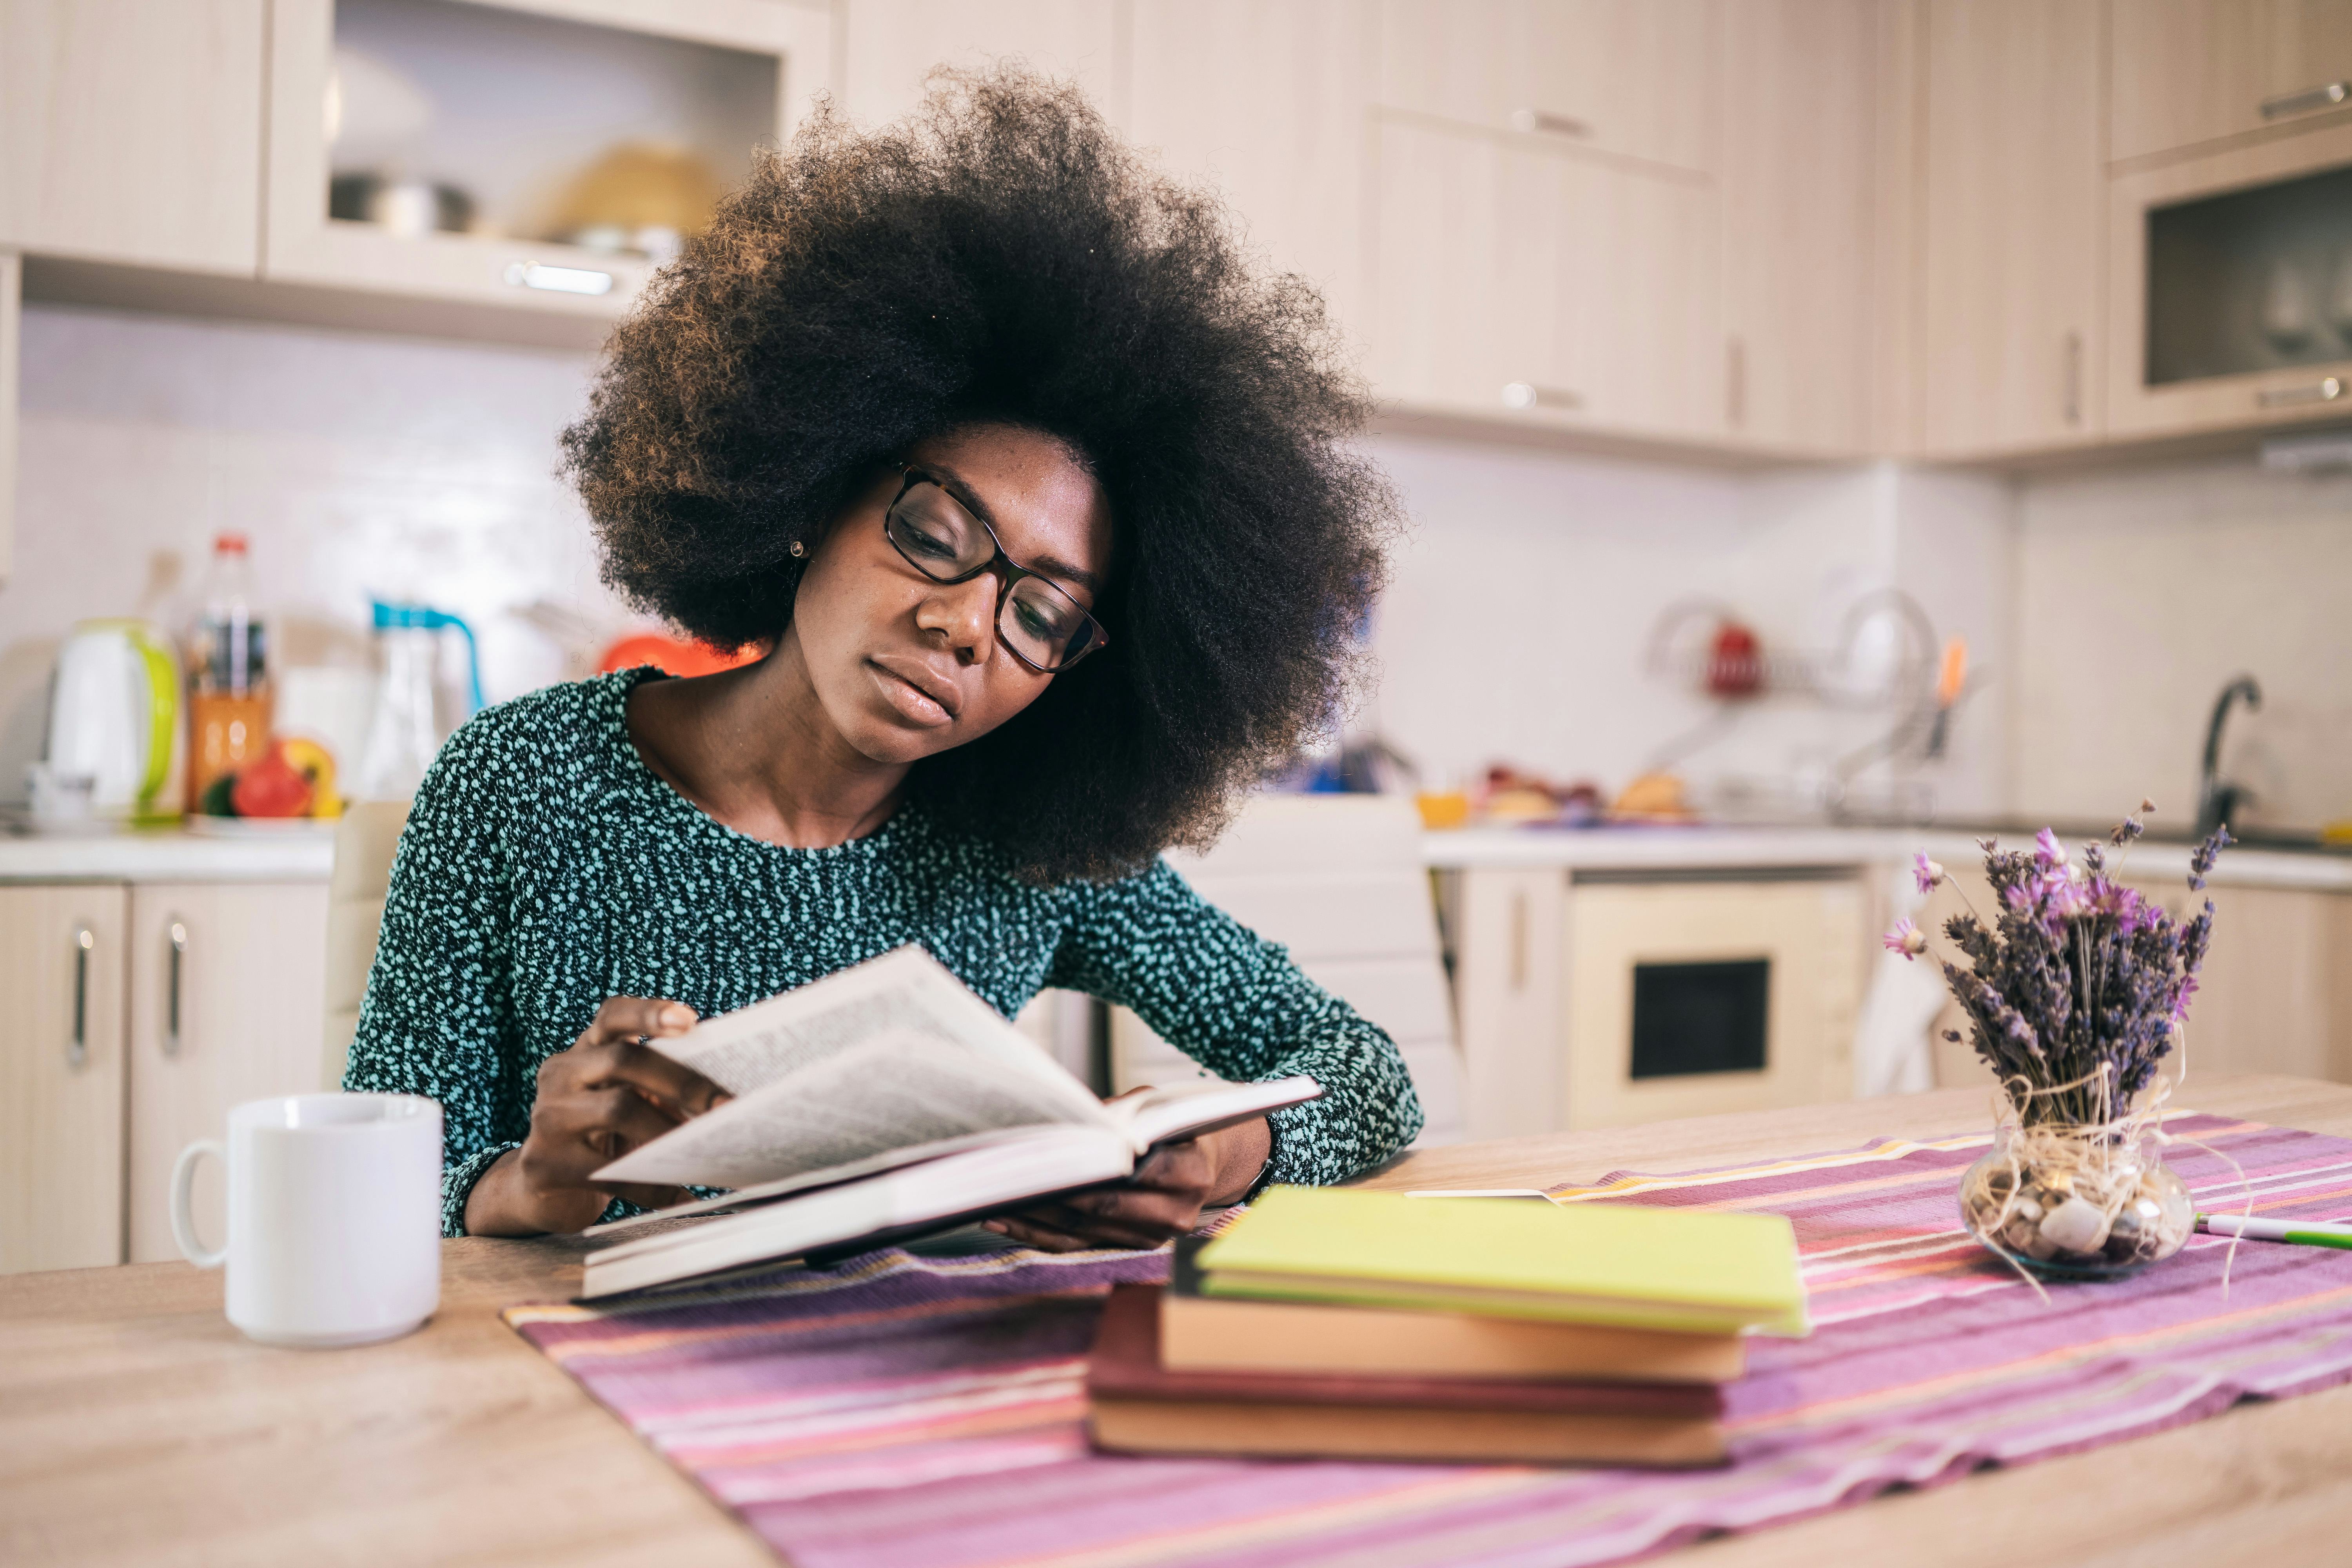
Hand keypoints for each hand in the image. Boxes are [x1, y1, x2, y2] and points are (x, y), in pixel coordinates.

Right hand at [463, 997, 730, 1236]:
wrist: (541, 1191)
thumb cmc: (602, 1137)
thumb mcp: (625, 1101)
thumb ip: (659, 1089)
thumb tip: (722, 1101)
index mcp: (585, 1051)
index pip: (612, 1016)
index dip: (649, 1013)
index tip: (690, 1020)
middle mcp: (560, 1074)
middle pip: (623, 1061)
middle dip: (682, 1082)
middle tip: (726, 1106)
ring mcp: (547, 1117)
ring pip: (618, 1109)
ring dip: (669, 1130)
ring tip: (705, 1150)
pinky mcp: (543, 1163)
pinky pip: (609, 1171)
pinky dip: (652, 1186)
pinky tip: (681, 1195)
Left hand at [983, 1113, 1270, 1252]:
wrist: (1204, 1162)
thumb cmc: (1172, 1125)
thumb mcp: (1155, 1107)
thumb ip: (1121, 1114)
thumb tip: (1072, 1124)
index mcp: (1191, 1173)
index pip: (1140, 1173)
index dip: (1097, 1167)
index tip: (1055, 1155)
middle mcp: (1175, 1214)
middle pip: (1105, 1207)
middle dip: (1055, 1191)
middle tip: (1011, 1175)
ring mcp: (1152, 1236)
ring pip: (1084, 1230)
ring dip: (1035, 1215)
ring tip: (994, 1196)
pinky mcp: (1128, 1247)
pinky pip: (1075, 1245)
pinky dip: (1036, 1233)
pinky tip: (1002, 1219)